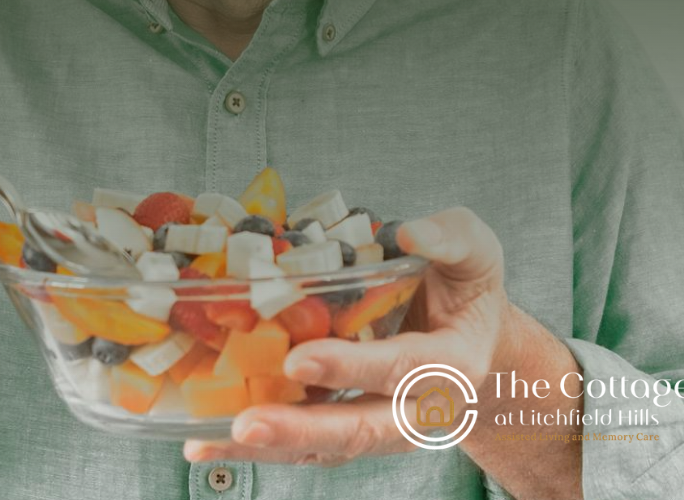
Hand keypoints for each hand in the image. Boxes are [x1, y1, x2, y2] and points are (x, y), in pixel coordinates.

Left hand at [184, 207, 528, 465]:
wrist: (479, 347)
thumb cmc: (468, 293)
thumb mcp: (475, 255)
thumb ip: (451, 239)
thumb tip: (410, 232)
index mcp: (453, 365)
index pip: (405, 370)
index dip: (354, 367)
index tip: (301, 360)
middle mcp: (419, 411)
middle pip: (361, 431)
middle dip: (301, 429)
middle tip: (247, 424)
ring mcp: (382, 429)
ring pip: (325, 449)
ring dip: (268, 449)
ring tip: (208, 443)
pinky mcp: (349, 434)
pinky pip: (303, 448)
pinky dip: (255, 452)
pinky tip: (204, 444)